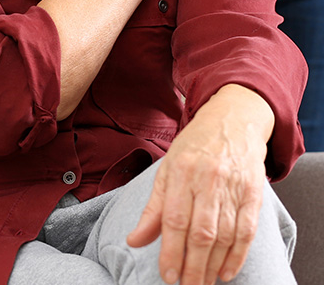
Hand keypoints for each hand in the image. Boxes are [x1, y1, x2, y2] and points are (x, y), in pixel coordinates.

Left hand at [128, 85, 272, 284]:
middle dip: (193, 267)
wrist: (234, 119)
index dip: (170, 252)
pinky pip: (246, 232)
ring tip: (202, 283)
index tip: (167, 275)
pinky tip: (226, 272)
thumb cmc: (196, 146)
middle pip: (201, 233)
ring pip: (224, 236)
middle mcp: (209, 179)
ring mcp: (234, 186)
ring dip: (213, 266)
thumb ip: (154, 208)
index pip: (175, 219)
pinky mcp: (253, 193)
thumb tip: (134, 241)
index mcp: (182, 171)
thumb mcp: (168, 168)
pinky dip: (237, 256)